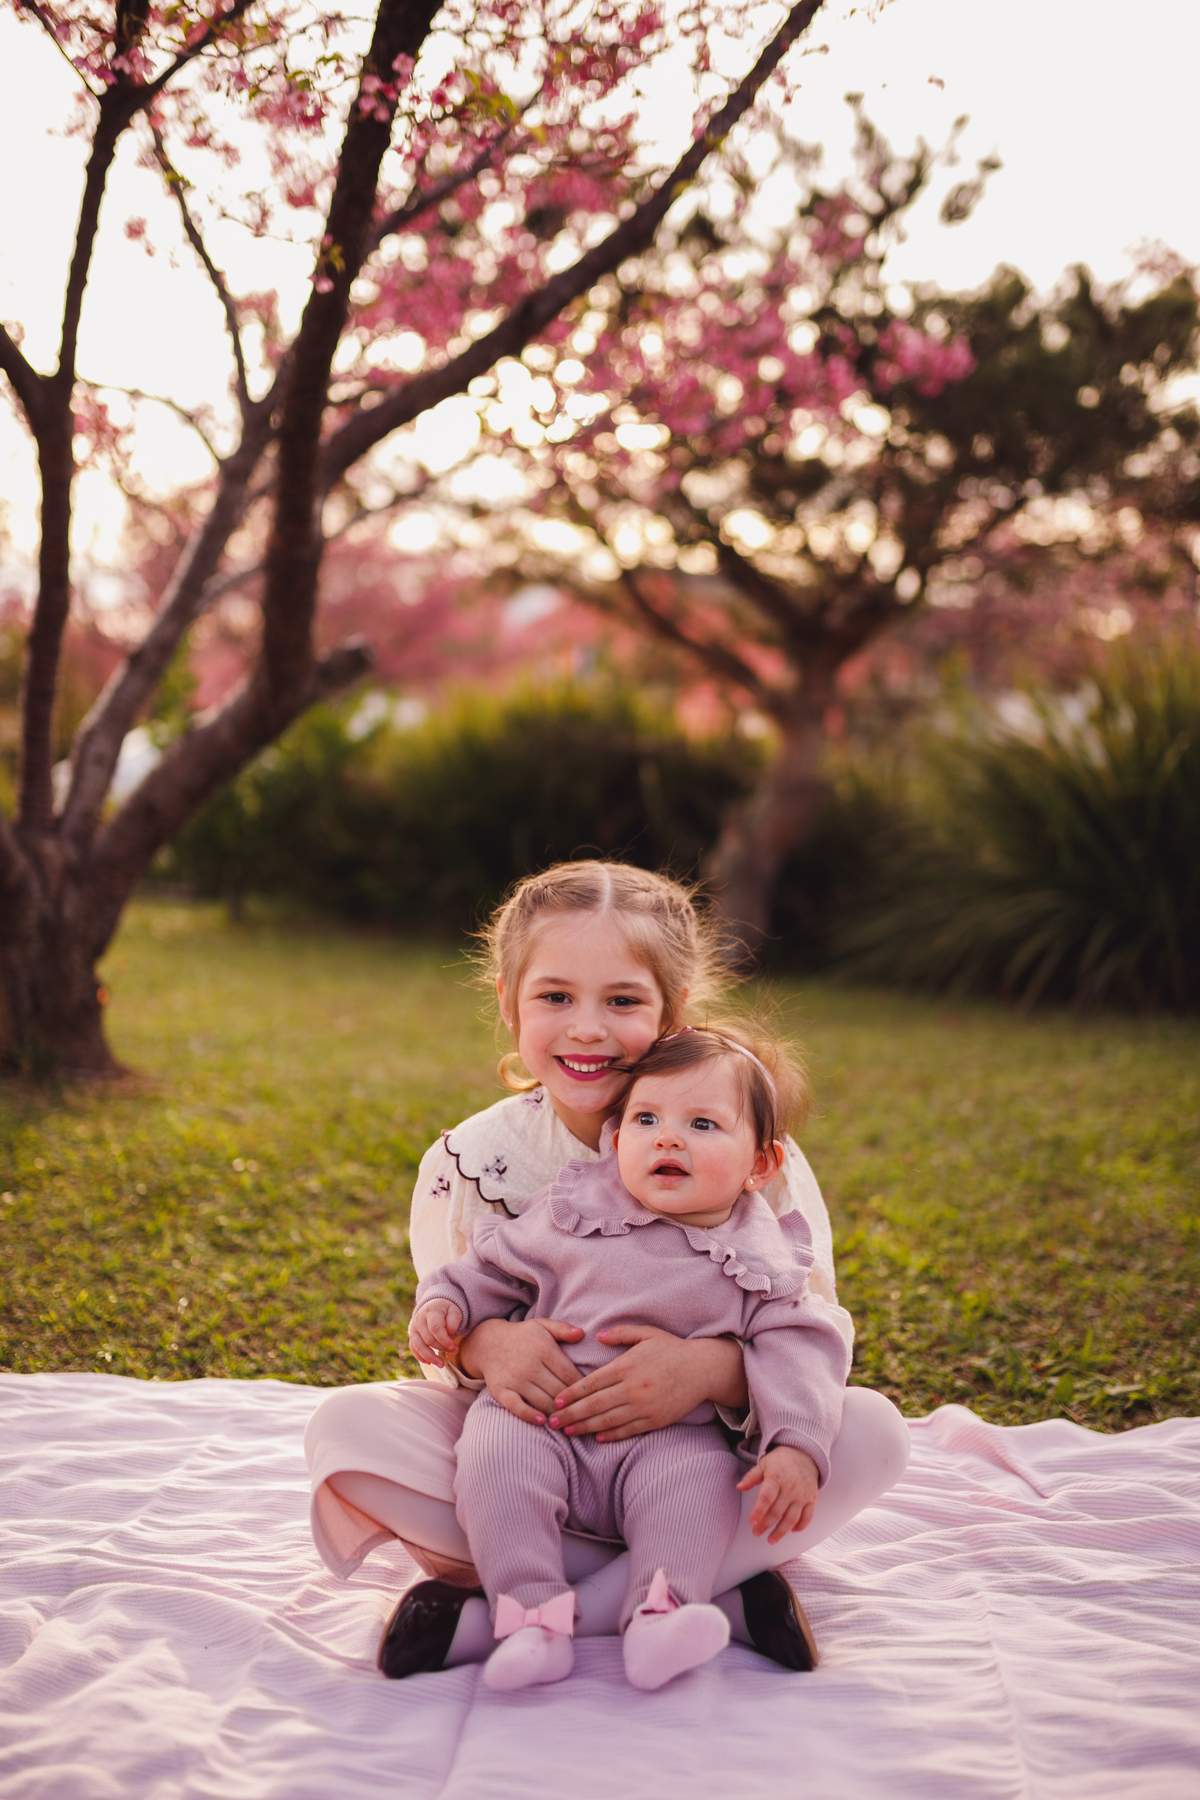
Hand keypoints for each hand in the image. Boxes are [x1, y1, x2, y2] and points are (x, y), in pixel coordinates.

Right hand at [409, 1298, 462, 1367]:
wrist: (434, 1305)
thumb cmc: (446, 1310)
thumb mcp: (454, 1311)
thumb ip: (453, 1322)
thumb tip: (449, 1336)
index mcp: (431, 1312)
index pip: (435, 1329)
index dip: (444, 1340)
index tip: (454, 1347)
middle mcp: (419, 1320)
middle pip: (428, 1339)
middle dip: (442, 1348)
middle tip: (455, 1351)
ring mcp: (414, 1329)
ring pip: (419, 1347)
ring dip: (430, 1357)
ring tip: (441, 1364)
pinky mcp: (412, 1336)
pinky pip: (413, 1349)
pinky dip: (420, 1357)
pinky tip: (429, 1363)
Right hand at [457, 1316, 584, 1425]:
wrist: (488, 1342)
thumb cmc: (522, 1336)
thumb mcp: (542, 1325)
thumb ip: (562, 1329)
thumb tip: (582, 1334)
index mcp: (544, 1349)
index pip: (569, 1373)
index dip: (582, 1387)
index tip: (591, 1395)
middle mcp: (530, 1366)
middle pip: (558, 1390)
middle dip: (573, 1403)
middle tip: (584, 1413)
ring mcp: (515, 1380)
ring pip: (542, 1401)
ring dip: (557, 1413)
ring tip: (569, 1421)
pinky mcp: (502, 1391)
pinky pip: (517, 1407)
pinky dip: (529, 1415)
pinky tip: (542, 1421)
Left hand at [549, 1327, 747, 1442]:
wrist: (703, 1369)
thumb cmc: (672, 1349)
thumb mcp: (647, 1333)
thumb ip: (620, 1334)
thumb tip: (597, 1337)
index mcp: (627, 1366)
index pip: (592, 1383)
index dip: (571, 1394)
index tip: (556, 1401)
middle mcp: (633, 1388)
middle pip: (594, 1405)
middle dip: (571, 1415)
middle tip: (552, 1422)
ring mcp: (644, 1407)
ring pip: (608, 1421)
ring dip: (585, 1428)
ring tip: (568, 1432)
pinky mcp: (655, 1420)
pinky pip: (628, 1430)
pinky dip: (611, 1435)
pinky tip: (597, 1437)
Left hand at [737, 1445, 818, 1543]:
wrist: (804, 1453)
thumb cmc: (780, 1460)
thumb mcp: (764, 1464)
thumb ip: (751, 1476)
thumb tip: (739, 1486)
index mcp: (776, 1478)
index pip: (766, 1497)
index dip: (759, 1511)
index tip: (752, 1522)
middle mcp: (790, 1488)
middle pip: (777, 1511)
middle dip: (766, 1525)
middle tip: (756, 1533)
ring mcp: (802, 1495)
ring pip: (792, 1518)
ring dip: (782, 1531)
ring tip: (772, 1540)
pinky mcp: (812, 1499)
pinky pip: (808, 1516)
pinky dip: (801, 1526)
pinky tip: (792, 1531)